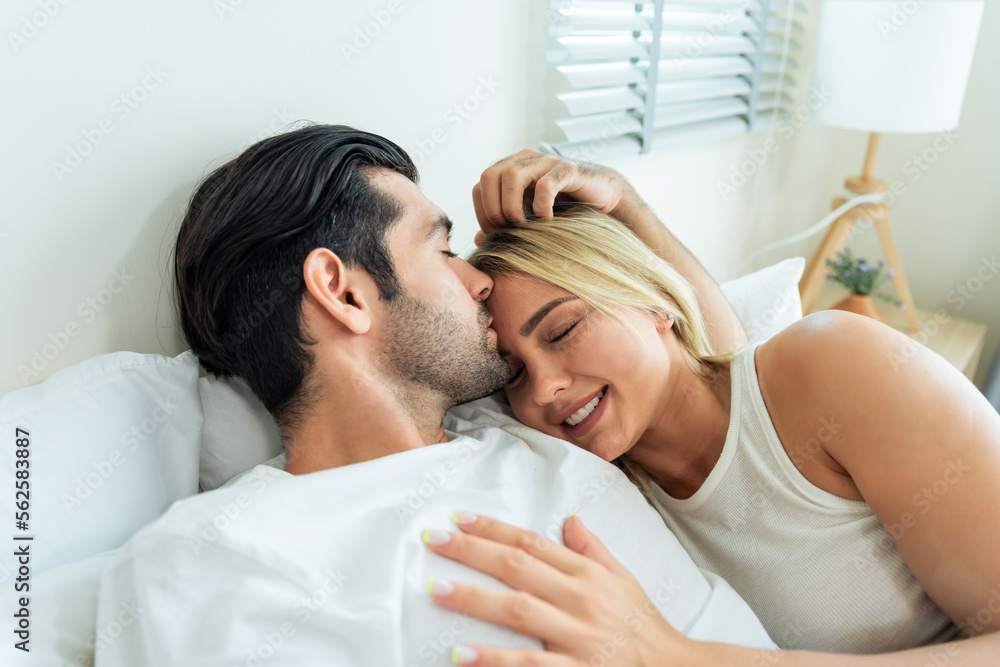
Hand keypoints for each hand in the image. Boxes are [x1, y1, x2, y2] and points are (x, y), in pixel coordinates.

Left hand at [422, 512, 693, 665]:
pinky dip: (493, 660)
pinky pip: (528, 666)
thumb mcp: (622, 579)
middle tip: (433, 539)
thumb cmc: (643, 625)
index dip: (493, 528)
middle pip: (517, 567)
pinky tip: (461, 655)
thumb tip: (570, 518)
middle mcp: (580, 598)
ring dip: (473, 599)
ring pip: (518, 611)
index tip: (459, 518)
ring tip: (435, 589)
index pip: (532, 542)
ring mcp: (577, 636)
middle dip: (471, 551)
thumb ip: (591, 549)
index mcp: (587, 573)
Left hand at [471, 149, 640, 244]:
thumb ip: (504, 225)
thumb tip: (477, 238)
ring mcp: (546, 161)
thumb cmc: (563, 208)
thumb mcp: (528, 217)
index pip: (480, 185)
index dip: (482, 211)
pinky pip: (545, 185)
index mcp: (511, 168)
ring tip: (525, 225)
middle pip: (489, 176)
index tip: (496, 232)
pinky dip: (541, 207)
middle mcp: (525, 159)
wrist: (603, 198)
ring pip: (512, 176)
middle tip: (509, 228)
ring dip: (512, 206)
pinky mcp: (568, 169)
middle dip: (494, 208)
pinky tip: (548, 220)